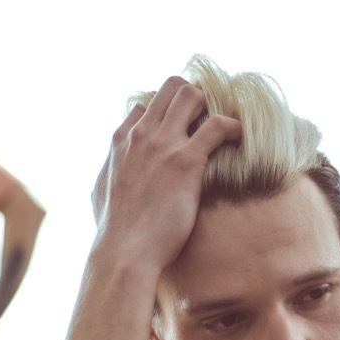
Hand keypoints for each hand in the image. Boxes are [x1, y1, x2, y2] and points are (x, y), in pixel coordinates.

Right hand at [90, 76, 241, 269]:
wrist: (125, 250)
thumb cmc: (114, 230)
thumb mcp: (101, 190)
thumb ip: (111, 169)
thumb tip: (114, 168)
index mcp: (121, 140)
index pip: (146, 105)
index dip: (167, 113)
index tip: (182, 129)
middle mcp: (141, 134)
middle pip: (171, 88)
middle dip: (192, 98)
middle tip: (207, 122)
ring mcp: (163, 144)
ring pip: (192, 95)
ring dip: (211, 106)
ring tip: (222, 129)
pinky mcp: (186, 160)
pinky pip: (218, 125)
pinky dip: (233, 127)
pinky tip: (239, 139)